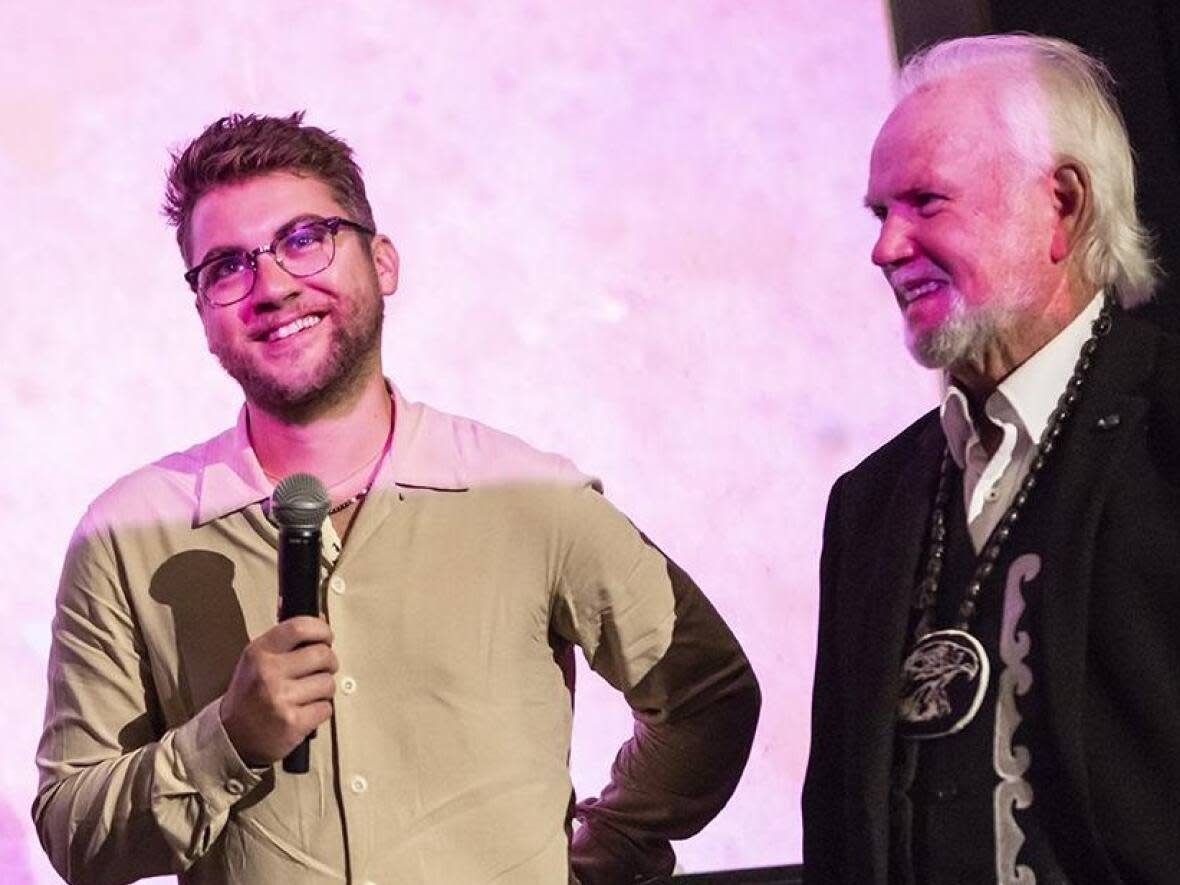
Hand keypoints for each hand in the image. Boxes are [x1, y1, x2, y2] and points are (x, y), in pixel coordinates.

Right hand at [219, 617, 337, 766]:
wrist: (231, 736)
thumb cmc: (249, 695)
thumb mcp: (257, 660)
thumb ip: (286, 641)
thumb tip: (320, 619)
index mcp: (259, 652)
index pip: (300, 627)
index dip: (321, 629)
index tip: (326, 636)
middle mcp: (269, 673)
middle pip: (322, 655)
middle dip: (329, 662)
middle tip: (322, 669)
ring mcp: (281, 698)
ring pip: (328, 683)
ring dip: (325, 689)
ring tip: (309, 694)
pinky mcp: (293, 722)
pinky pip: (326, 708)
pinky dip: (321, 710)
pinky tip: (306, 710)